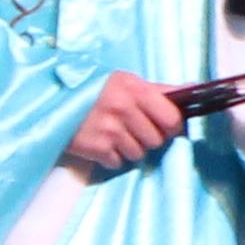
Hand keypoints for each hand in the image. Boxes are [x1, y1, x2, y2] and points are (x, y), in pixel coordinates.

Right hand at [68, 73, 186, 174]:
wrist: (51, 102)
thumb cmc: (94, 91)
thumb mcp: (124, 82)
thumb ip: (158, 90)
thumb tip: (193, 89)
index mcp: (134, 89)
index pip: (172, 118)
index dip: (171, 126)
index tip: (164, 125)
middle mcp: (123, 108)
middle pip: (157, 140)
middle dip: (148, 138)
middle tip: (133, 129)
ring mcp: (109, 129)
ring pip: (139, 153)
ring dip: (129, 148)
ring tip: (114, 134)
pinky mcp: (96, 148)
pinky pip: (118, 162)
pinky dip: (112, 156)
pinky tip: (101, 142)